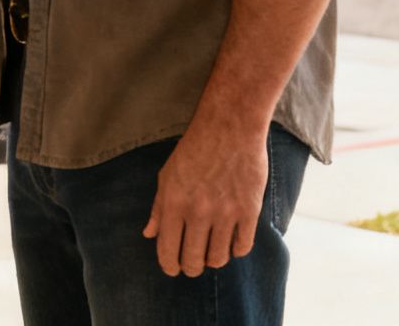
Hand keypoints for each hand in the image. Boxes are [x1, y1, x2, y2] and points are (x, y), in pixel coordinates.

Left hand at [143, 123, 268, 276]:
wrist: (229, 128)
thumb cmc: (194, 150)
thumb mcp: (166, 176)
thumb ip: (158, 208)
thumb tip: (149, 234)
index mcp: (173, 204)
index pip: (168, 250)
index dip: (169, 266)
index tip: (173, 269)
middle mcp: (198, 212)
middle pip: (194, 260)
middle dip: (191, 268)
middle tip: (192, 265)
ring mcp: (225, 213)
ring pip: (219, 258)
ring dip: (213, 261)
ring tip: (211, 254)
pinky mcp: (249, 211)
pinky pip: (242, 247)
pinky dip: (236, 250)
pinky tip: (231, 243)